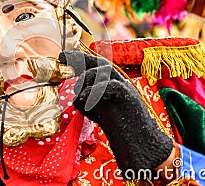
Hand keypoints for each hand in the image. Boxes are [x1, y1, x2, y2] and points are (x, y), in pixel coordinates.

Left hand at [59, 50, 173, 178]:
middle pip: (99, 62)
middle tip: (63, 58)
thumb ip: (89, 104)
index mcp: (111, 85)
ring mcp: (125, 88)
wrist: (143, 147)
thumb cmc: (122, 131)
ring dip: (87, 77)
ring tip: (78, 91)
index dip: (79, 59)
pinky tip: (83, 98)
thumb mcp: (100, 114)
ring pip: (105, 70)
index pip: (95, 66)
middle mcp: (119, 83)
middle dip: (80, 59)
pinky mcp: (129, 98)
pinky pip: (111, 86)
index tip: (62, 58)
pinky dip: (94, 90)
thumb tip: (75, 99)